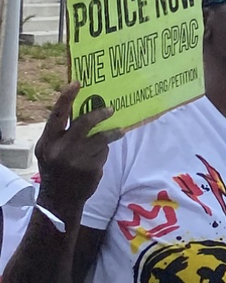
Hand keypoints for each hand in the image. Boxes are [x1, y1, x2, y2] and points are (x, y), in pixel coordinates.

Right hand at [34, 83, 113, 215]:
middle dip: (99, 113)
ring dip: (112, 133)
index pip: (57, 115)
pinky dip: (104, 152)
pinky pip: (103, 152)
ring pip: (100, 137)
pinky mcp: (91, 168)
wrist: (60, 199)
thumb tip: (85, 111)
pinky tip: (99, 157)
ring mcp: (76, 159)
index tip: (77, 82)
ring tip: (120, 131)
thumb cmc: (56, 169)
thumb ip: (62, 134)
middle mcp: (60, 149)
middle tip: (110, 109)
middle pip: (84, 123)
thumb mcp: (51, 150)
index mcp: (48, 141)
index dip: (66, 98)